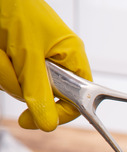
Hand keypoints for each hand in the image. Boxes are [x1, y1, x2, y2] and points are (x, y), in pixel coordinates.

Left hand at [0, 0, 91, 130]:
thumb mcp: (29, 54)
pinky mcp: (15, 56)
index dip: (58, 112)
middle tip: (9, 64)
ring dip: (3, 72)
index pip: (77, 99)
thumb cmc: (16, 8)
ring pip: (19, 85)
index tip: (34, 119)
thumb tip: (49, 123)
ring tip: (2, 50)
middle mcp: (55, 59)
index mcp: (71, 56)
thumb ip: (39, 90)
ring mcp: (33, 59)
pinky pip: (7, 75)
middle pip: (42, 94)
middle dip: (19, 84)